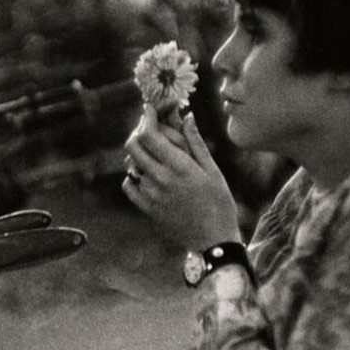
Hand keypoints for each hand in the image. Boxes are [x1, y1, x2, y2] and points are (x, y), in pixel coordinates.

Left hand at [123, 105, 239, 250]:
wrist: (214, 240)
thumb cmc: (220, 203)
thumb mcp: (212, 170)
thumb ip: (195, 142)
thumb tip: (187, 116)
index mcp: (180, 167)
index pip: (151, 135)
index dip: (147, 118)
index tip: (149, 109)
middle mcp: (161, 179)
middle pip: (134, 146)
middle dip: (138, 132)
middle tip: (147, 128)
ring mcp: (151, 195)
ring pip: (131, 165)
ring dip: (138, 154)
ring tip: (152, 153)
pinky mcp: (147, 209)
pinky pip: (129, 185)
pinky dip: (133, 176)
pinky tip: (146, 174)